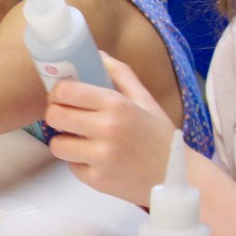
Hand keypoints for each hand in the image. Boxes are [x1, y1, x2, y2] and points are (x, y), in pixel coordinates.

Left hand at [44, 52, 176, 205]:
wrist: (181, 180)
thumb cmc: (159, 136)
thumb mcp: (144, 100)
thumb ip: (119, 74)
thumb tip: (96, 53)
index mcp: (117, 105)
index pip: (65, 91)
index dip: (58, 93)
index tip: (63, 97)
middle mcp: (107, 129)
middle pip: (54, 116)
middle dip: (56, 115)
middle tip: (68, 119)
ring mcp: (101, 157)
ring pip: (56, 144)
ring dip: (65, 142)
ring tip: (81, 141)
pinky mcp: (98, 181)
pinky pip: (71, 166)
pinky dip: (80, 163)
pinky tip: (97, 161)